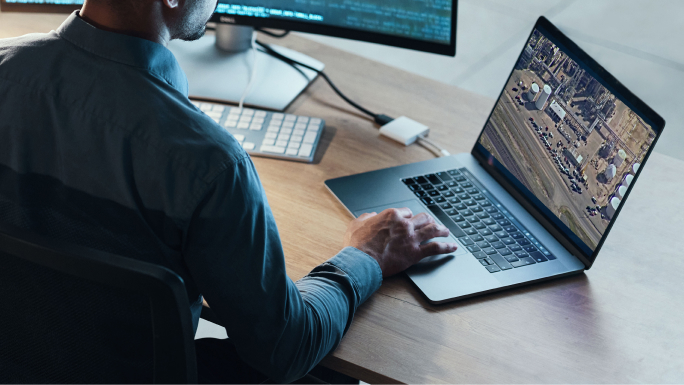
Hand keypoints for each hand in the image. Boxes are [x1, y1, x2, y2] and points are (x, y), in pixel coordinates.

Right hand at [343, 207, 457, 276]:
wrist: (361, 261)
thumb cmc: (357, 244)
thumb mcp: (356, 224)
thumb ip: (365, 218)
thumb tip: (370, 216)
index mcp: (391, 215)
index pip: (407, 212)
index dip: (409, 217)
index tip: (410, 220)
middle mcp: (404, 224)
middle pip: (423, 218)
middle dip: (429, 220)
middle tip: (432, 223)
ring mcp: (411, 238)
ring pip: (433, 230)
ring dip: (442, 230)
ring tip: (446, 232)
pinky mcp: (415, 253)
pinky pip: (435, 248)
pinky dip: (446, 247)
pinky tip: (452, 247)